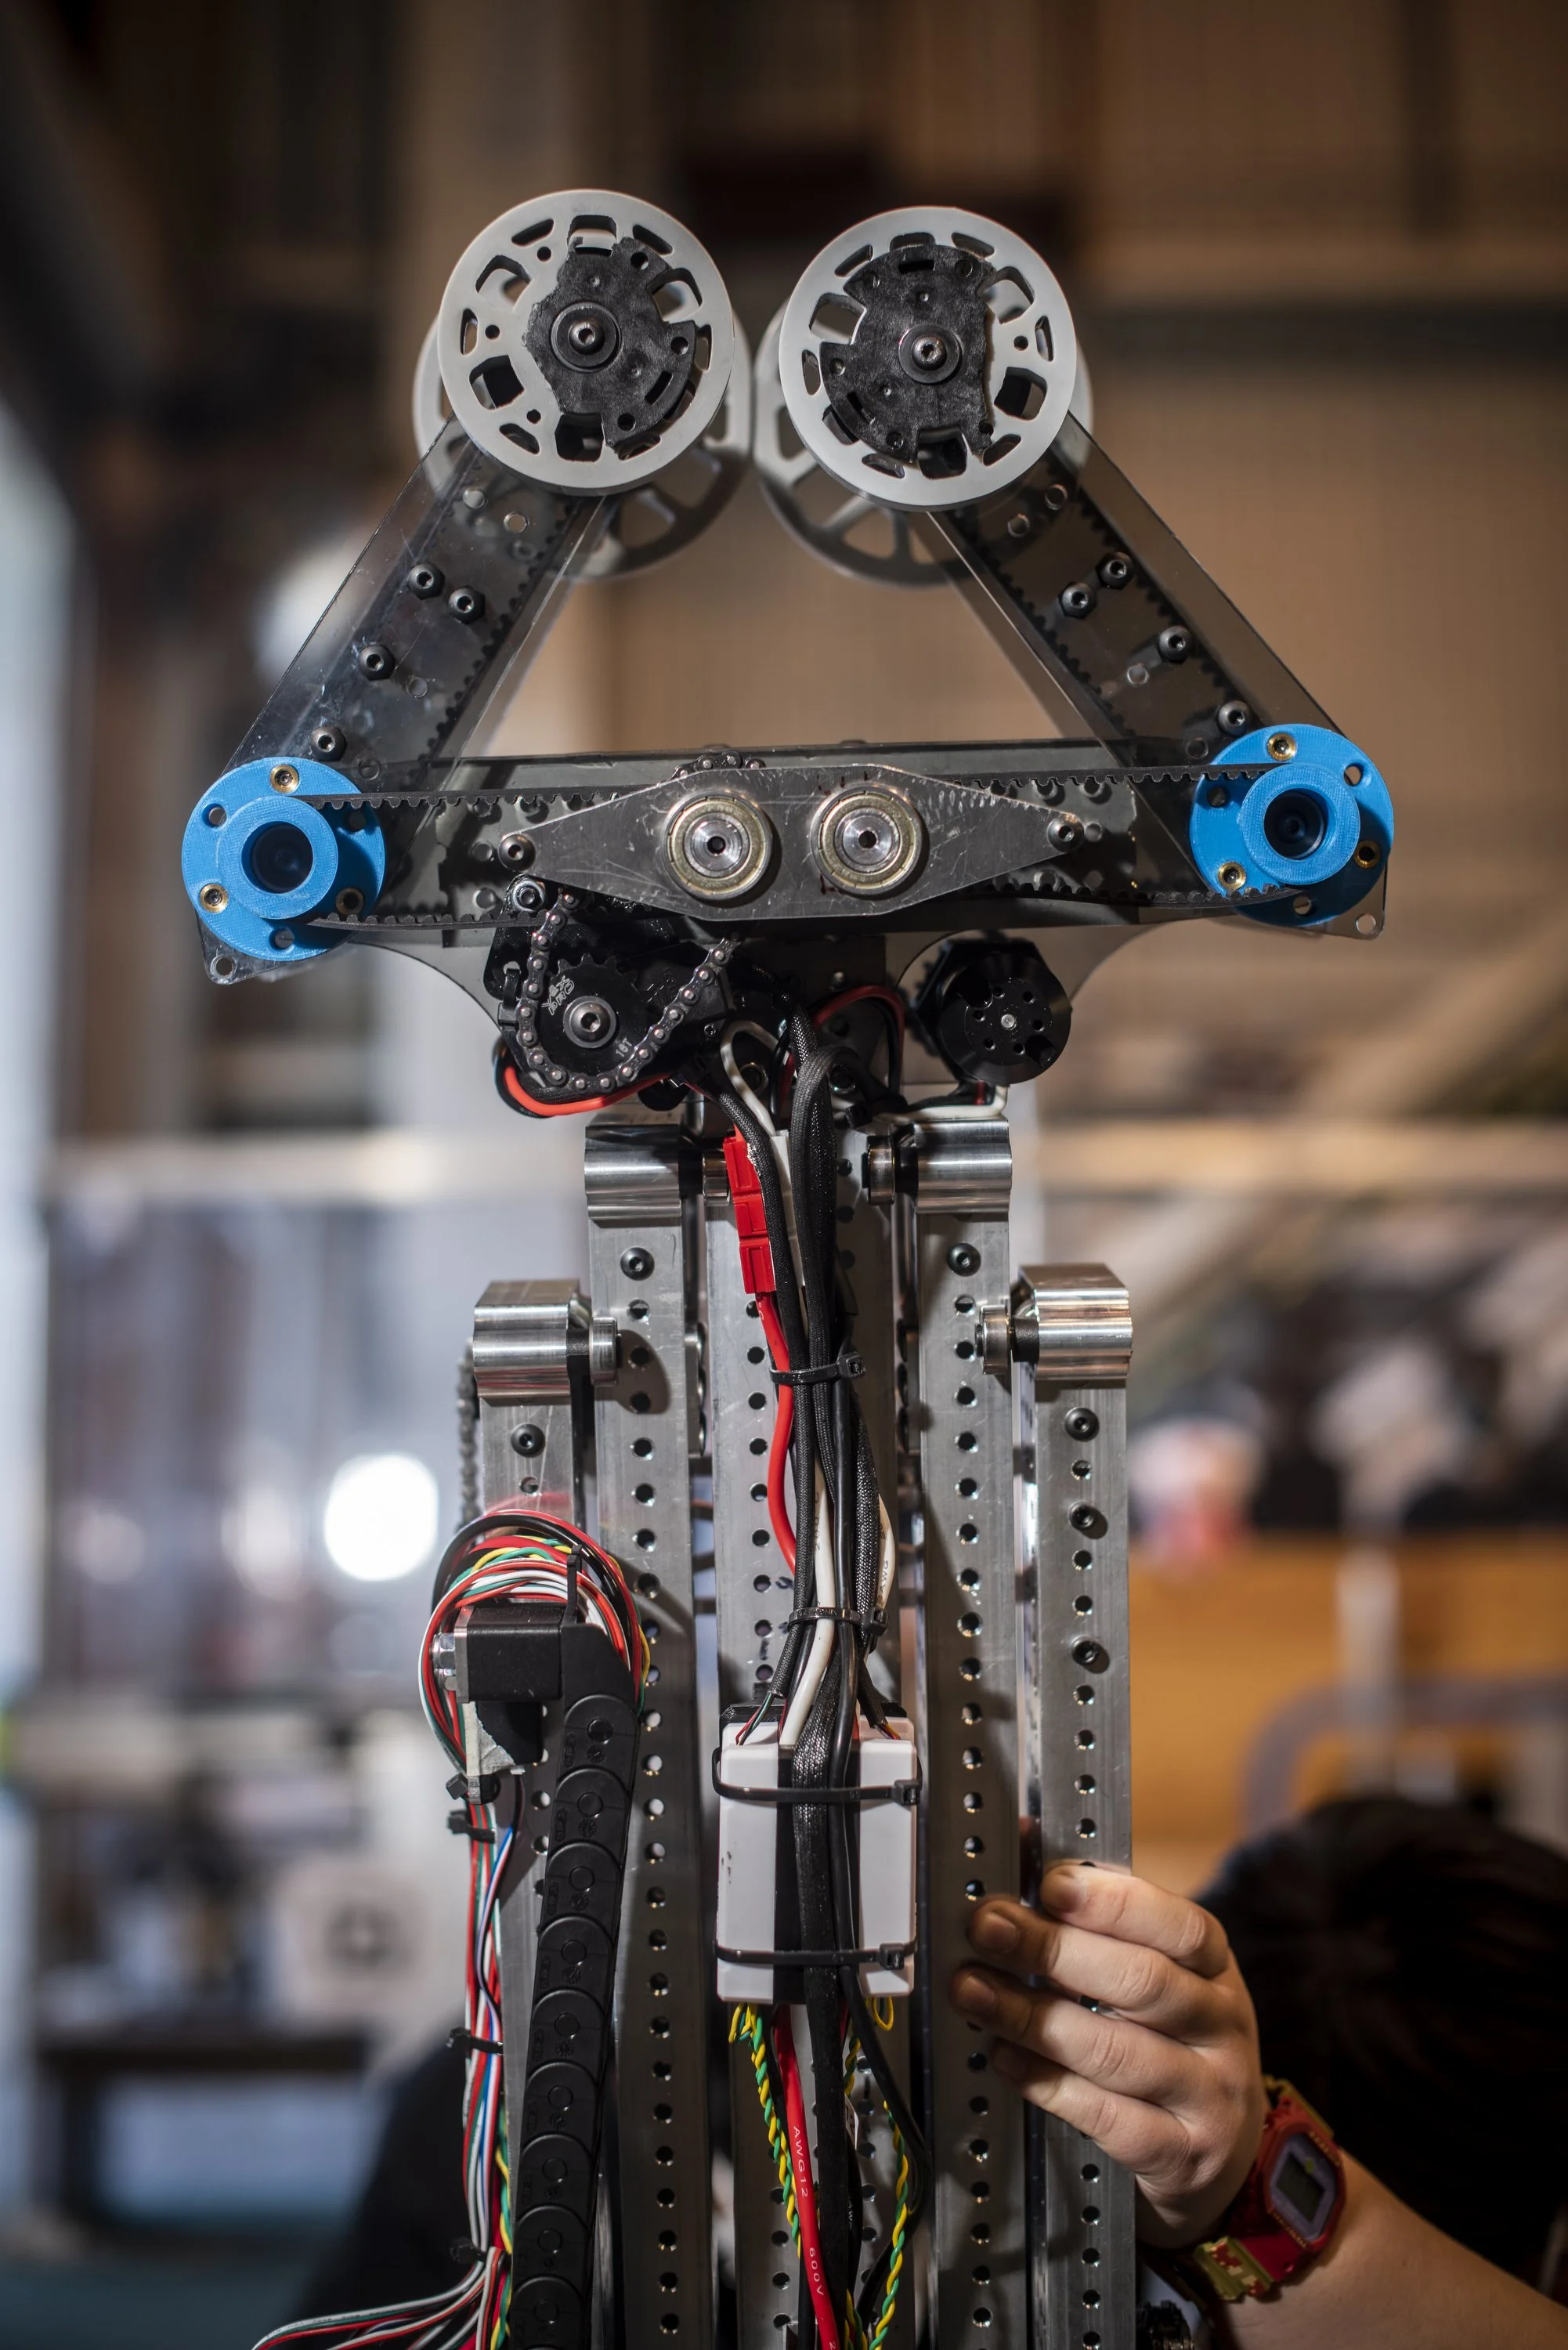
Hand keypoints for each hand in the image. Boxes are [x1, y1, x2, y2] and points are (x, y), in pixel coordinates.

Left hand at [950, 1863, 1266, 2247]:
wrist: (1223, 2154)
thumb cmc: (1172, 2040)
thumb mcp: (1160, 1973)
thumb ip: (1101, 1917)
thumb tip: (1025, 1842)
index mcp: (1215, 1968)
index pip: (1180, 1925)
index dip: (1114, 1903)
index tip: (1050, 1884)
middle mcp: (1221, 2027)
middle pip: (1142, 1983)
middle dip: (1055, 1951)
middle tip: (989, 1928)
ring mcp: (1208, 2095)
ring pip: (1117, 2052)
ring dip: (1033, 2017)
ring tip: (973, 1992)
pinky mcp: (1182, 2155)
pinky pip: (1108, 2118)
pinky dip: (1049, 2085)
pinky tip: (1006, 2058)